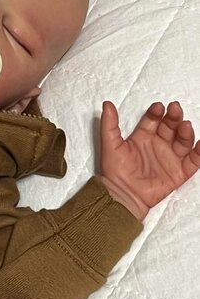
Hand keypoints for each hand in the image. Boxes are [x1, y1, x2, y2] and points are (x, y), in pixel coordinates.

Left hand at [100, 101, 199, 219]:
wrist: (122, 194)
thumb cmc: (114, 171)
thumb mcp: (110, 144)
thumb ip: (109, 124)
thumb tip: (107, 104)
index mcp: (143, 136)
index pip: (153, 119)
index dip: (156, 112)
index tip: (158, 107)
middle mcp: (158, 144)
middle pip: (170, 127)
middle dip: (174, 117)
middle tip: (175, 109)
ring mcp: (169, 158)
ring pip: (183, 141)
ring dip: (186, 132)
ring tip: (184, 126)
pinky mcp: (178, 173)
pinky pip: (193, 162)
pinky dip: (199, 153)